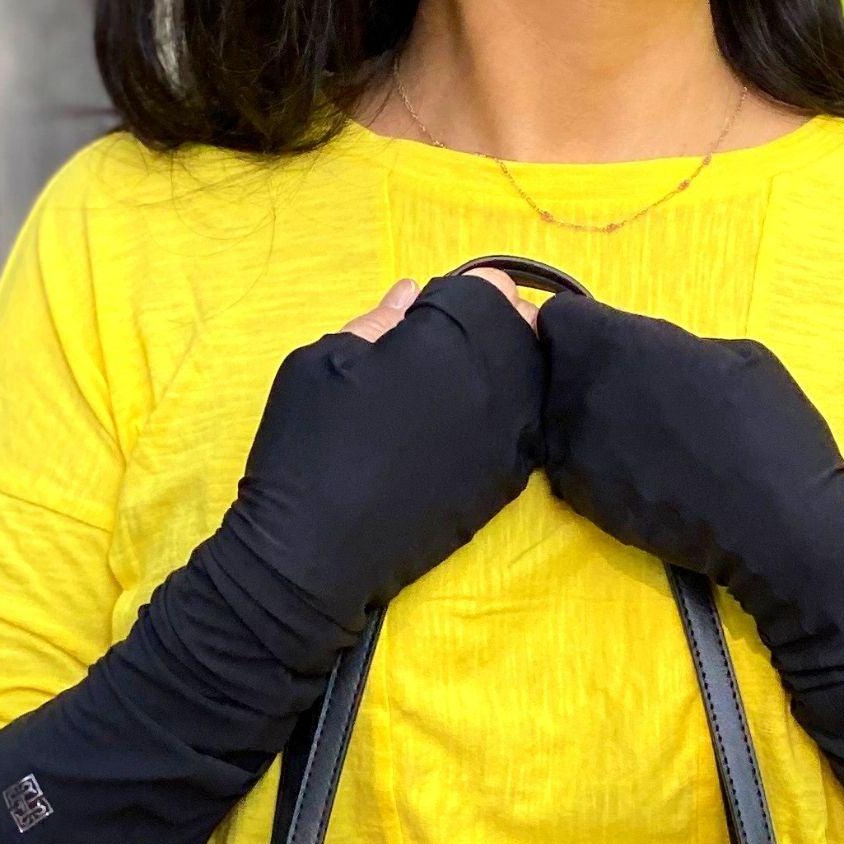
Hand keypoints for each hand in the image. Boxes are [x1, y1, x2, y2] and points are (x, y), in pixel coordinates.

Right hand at [202, 267, 543, 672]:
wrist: (319, 556)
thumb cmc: (309, 445)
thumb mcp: (325, 360)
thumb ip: (378, 320)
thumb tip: (411, 294)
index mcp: (453, 340)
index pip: (490, 288)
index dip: (461, 291)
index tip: (430, 310)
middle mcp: (499, 382)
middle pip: (523, 328)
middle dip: (492, 323)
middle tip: (443, 342)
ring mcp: (513, 435)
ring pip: (533, 377)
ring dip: (504, 366)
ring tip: (453, 381)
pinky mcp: (511, 480)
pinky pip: (525, 425)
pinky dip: (504, 412)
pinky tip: (460, 425)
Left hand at [536, 290, 843, 657]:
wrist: (775, 528)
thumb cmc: (770, 429)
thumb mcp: (737, 356)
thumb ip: (673, 345)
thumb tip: (649, 357)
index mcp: (616, 344)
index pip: (558, 317)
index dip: (584, 329)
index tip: (611, 345)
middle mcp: (577, 392)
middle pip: (551, 368)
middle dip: (581, 372)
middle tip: (631, 391)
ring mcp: (571, 451)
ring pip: (555, 418)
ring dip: (584, 420)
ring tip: (638, 437)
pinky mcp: (577, 499)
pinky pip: (571, 465)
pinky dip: (594, 465)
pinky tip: (641, 475)